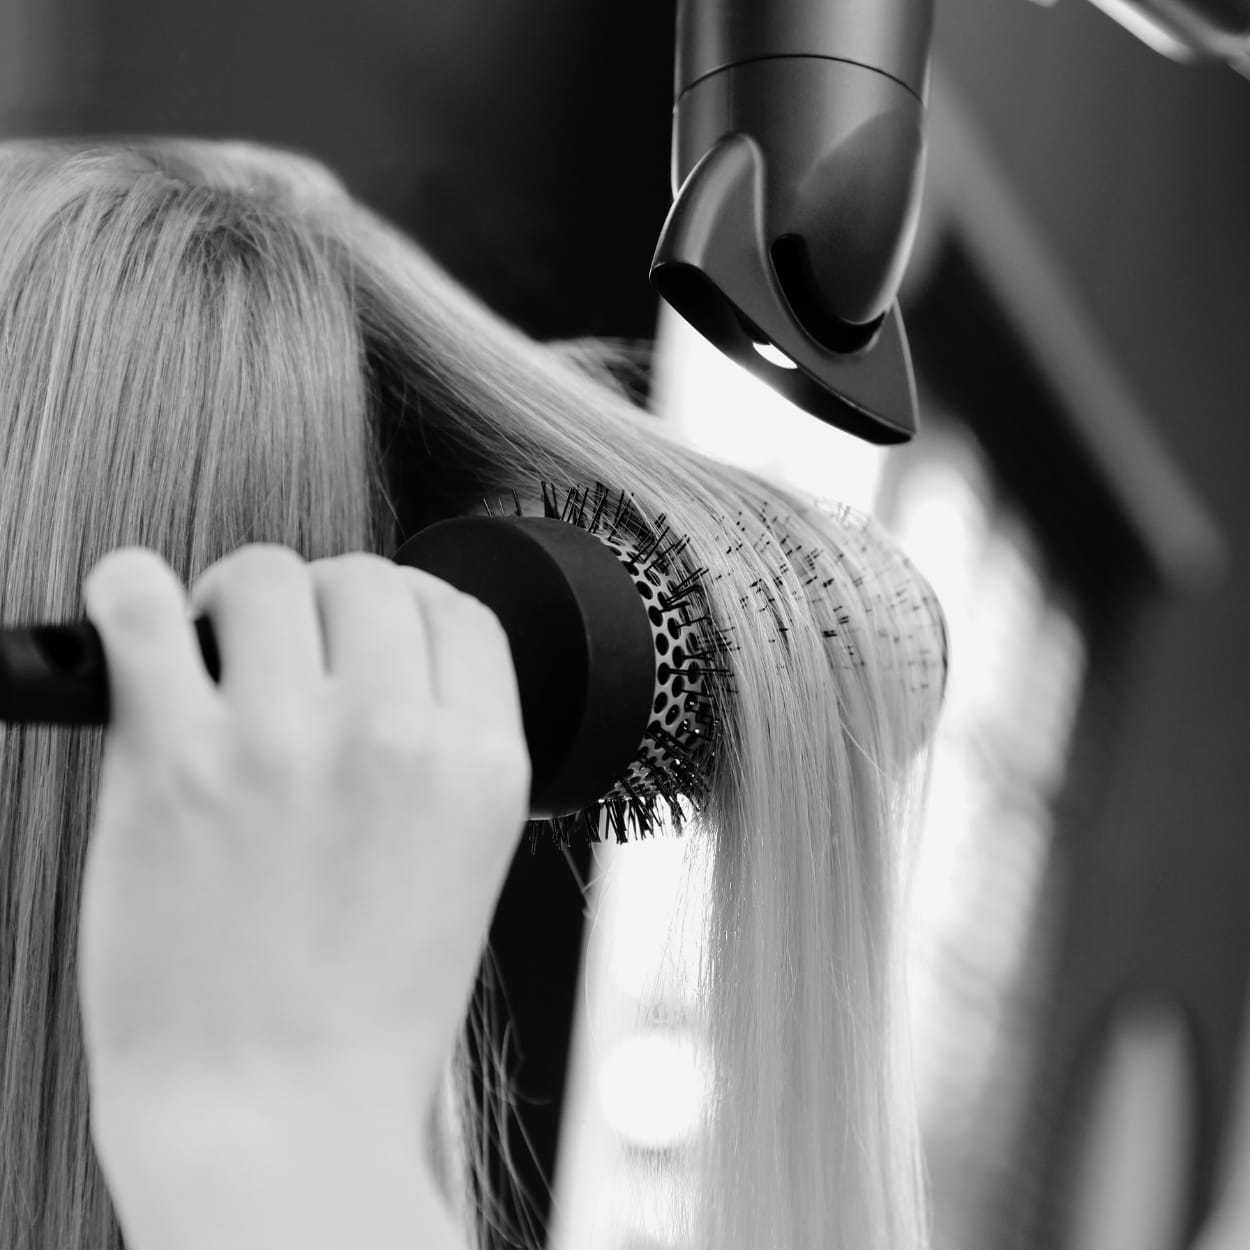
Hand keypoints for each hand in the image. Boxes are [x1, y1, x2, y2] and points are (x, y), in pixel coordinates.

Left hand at [77, 543, 529, 1183]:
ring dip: (236, 600)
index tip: (366, 623)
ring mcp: (287, 740)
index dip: (408, 604)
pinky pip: (142, 606)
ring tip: (210, 652)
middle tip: (280, 652)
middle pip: (368, 579)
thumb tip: (376, 657)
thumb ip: (439, 753)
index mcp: (481, 764)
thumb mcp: (462, 866)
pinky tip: (134, 617)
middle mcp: (397, 736)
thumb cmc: (365, 1009)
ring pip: (268, 574)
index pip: (459, 612)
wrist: (278, 1116)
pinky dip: (128, 590)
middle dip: (324, 601)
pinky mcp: (175, 759)